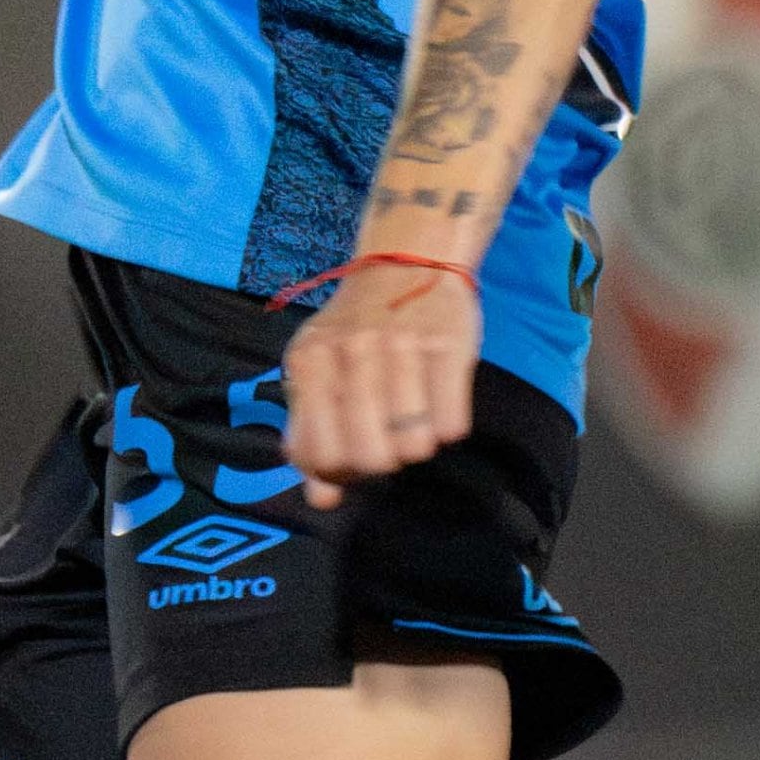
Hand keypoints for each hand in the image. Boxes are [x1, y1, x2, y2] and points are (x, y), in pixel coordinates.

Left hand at [282, 258, 481, 501]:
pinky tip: (439, 405)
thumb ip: (312, 434)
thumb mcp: (319, 370)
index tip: (352, 458)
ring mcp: (401, 347)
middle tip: (387, 439)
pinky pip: (451, 424)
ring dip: (416, 443)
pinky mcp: (448, 346)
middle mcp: (351, 353)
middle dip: (381, 462)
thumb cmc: (358, 329)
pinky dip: (448, 426)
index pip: (318, 455)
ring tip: (413, 416)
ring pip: (413, 446)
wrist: (407, 260)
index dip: (337, 472)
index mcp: (309, 362)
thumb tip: (321, 499)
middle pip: (368, 458)